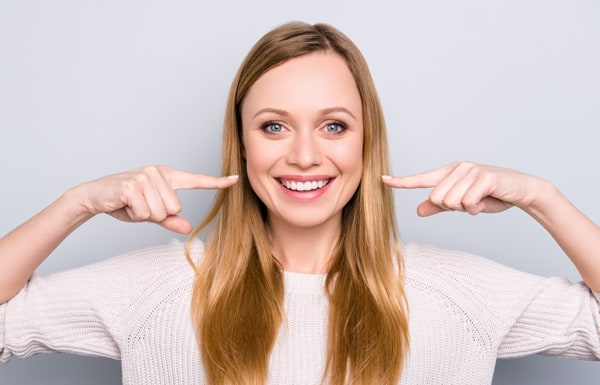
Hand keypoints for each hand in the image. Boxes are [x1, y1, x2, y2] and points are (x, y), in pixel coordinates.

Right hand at [71, 165, 238, 233]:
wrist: (94, 196)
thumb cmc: (124, 203)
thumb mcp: (150, 213)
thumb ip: (170, 219)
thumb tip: (189, 227)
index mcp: (167, 176)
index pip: (196, 181)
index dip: (217, 182)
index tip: (235, 179)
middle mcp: (158, 172)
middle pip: (175, 207)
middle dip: (157, 214)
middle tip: (140, 206)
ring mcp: (145, 176)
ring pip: (161, 211)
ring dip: (145, 214)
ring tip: (132, 204)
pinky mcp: (133, 185)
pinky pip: (146, 212)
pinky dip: (134, 214)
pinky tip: (124, 203)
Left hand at [382, 161, 544, 216]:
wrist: (522, 191)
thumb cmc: (491, 196)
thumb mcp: (463, 203)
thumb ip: (440, 207)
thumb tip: (418, 210)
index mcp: (449, 172)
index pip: (421, 178)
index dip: (402, 181)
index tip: (383, 179)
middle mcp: (458, 168)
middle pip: (437, 199)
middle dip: (452, 208)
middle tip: (470, 203)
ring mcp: (471, 171)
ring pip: (451, 202)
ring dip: (466, 208)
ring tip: (479, 201)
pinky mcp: (484, 177)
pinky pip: (468, 202)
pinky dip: (477, 208)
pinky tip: (486, 201)